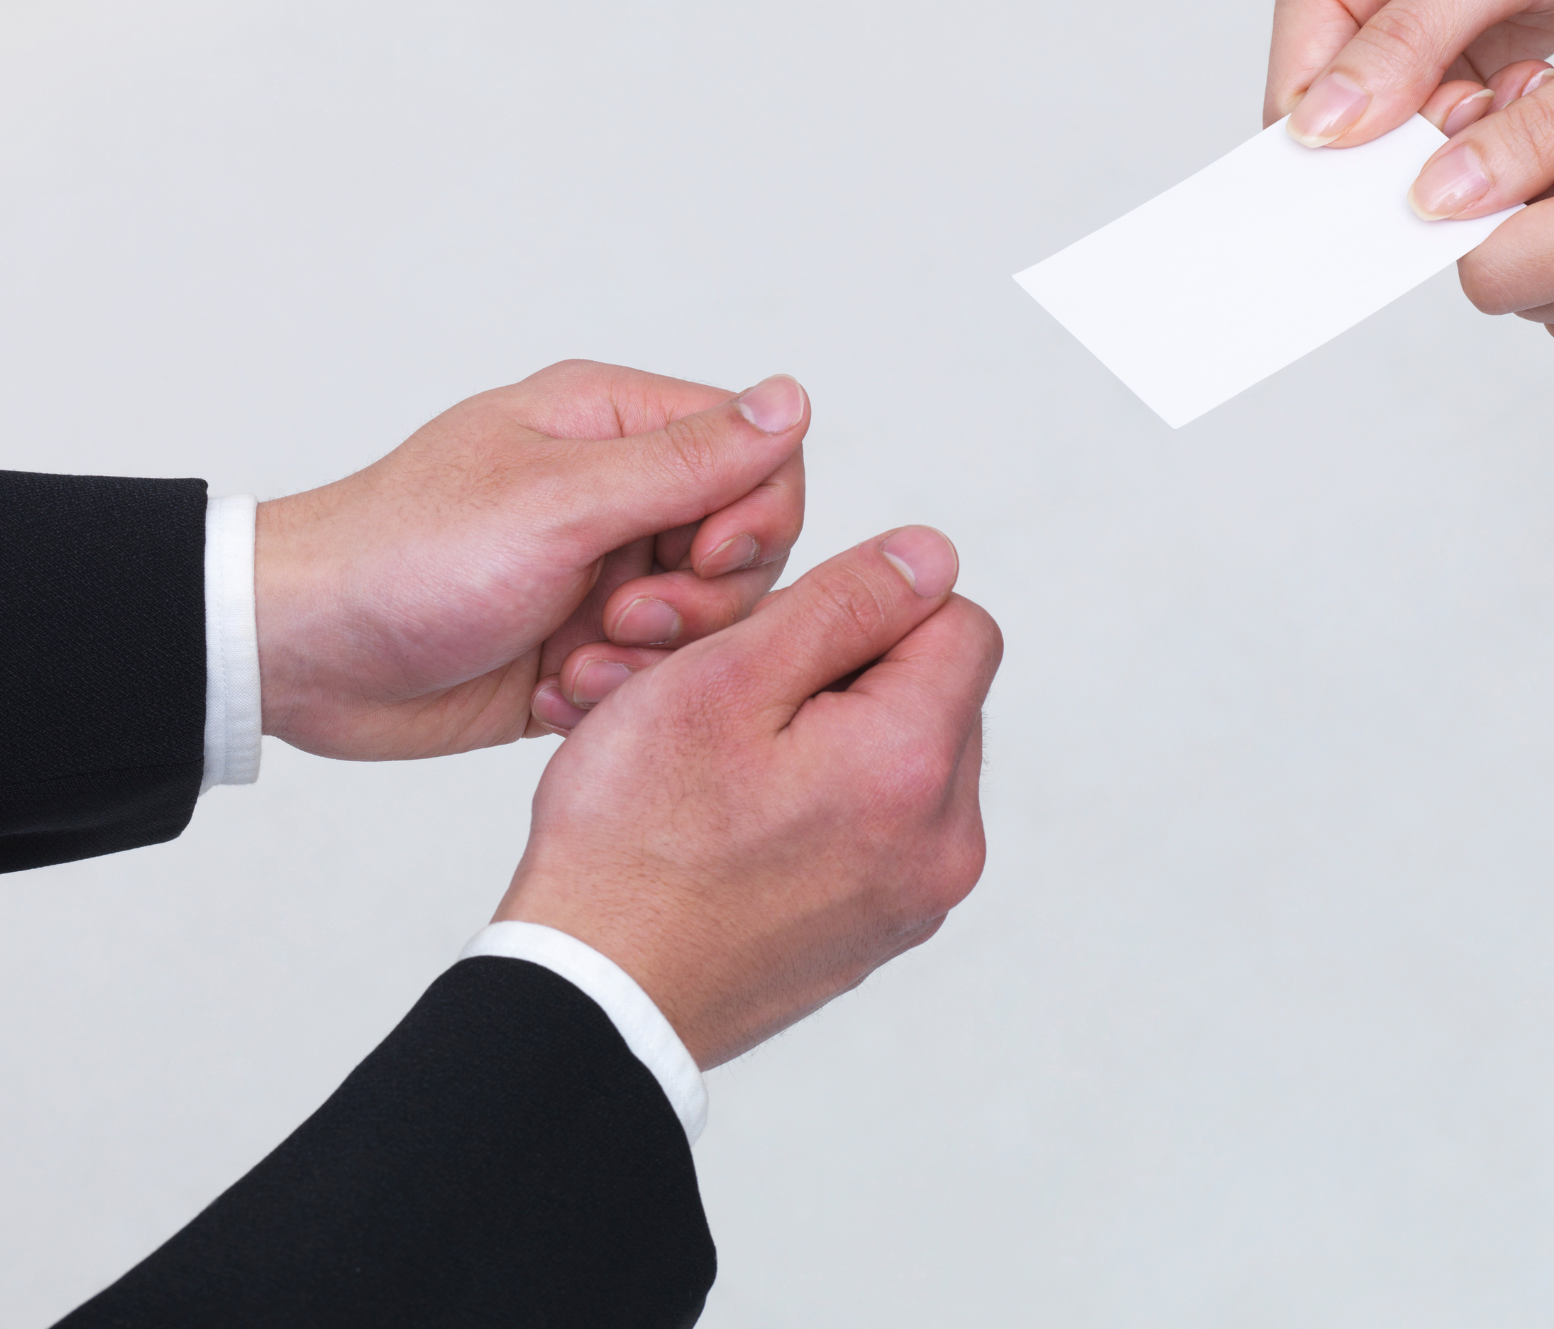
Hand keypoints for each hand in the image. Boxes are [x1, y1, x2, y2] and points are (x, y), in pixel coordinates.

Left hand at [254, 361, 809, 759]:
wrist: (306, 655)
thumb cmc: (408, 557)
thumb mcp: (561, 502)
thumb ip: (688, 460)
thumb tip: (792, 398)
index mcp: (614, 427)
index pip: (758, 456)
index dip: (753, 519)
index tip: (698, 561)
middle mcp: (616, 492)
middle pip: (744, 548)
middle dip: (696, 602)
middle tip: (618, 622)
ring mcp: (600, 571)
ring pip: (705, 622)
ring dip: (650, 659)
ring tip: (575, 667)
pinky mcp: (581, 645)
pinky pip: (652, 675)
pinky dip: (613, 694)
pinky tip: (552, 694)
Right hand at [496, 526, 1000, 1066]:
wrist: (594, 998)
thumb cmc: (635, 840)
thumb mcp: (725, 678)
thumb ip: (845, 603)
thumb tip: (931, 555)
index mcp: (916, 764)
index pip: (959, 622)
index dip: (867, 608)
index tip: (777, 646)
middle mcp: (946, 840)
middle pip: (932, 693)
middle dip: (843, 674)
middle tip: (733, 699)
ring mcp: (917, 897)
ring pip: (898, 760)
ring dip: (825, 738)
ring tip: (723, 762)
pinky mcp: (880, 933)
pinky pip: (875, 830)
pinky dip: (819, 805)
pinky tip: (736, 820)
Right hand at [1266, 0, 1553, 150]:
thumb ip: (1408, 38)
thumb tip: (1322, 123)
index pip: (1296, 90)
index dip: (1345, 148)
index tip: (1424, 162)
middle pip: (1342, 125)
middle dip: (1415, 141)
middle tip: (1491, 111)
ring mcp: (1397, 31)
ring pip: (1398, 137)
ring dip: (1463, 134)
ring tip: (1524, 85)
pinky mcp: (1446, 56)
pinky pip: (1446, 128)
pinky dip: (1490, 125)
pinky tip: (1531, 84)